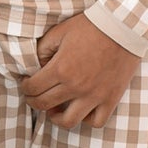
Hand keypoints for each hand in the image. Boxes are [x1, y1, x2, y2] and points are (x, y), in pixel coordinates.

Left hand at [22, 14, 139, 129]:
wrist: (123, 25)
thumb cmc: (90, 26)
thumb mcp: (59, 32)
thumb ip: (43, 50)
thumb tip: (36, 66)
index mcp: (61, 68)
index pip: (32, 88)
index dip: (25, 87)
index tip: (26, 83)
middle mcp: (76, 86)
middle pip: (44, 105)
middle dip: (33, 101)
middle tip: (33, 96)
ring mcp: (94, 95)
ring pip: (68, 121)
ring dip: (56, 118)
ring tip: (55, 110)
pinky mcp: (111, 98)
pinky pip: (96, 121)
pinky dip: (86, 119)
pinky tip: (81, 109)